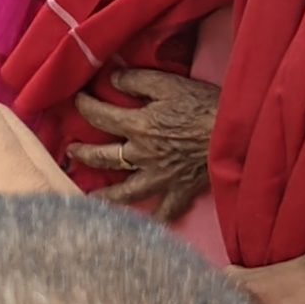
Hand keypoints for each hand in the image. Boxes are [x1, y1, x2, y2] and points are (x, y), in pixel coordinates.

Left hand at [61, 65, 220, 220]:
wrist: (234, 133)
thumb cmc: (203, 105)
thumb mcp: (168, 83)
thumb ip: (136, 80)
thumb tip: (112, 78)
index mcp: (137, 126)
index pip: (99, 117)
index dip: (83, 106)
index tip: (76, 100)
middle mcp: (142, 155)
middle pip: (104, 157)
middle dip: (82, 153)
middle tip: (70, 152)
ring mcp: (160, 177)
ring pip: (126, 192)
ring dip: (106, 195)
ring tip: (92, 197)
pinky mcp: (181, 190)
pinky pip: (166, 210)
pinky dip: (156, 218)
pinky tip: (147, 225)